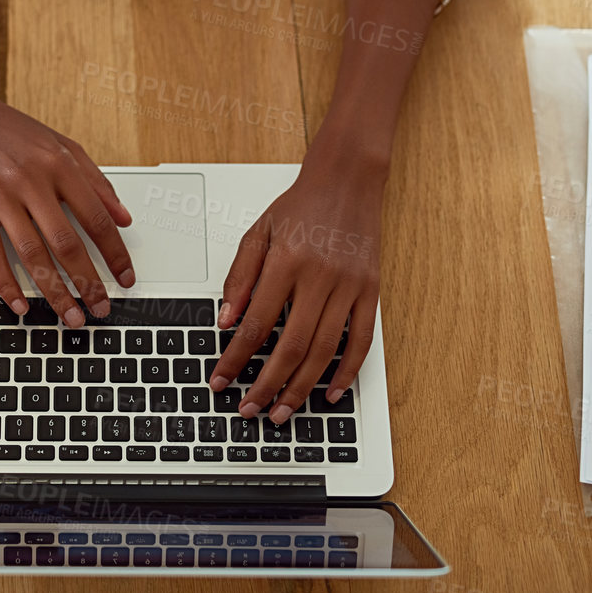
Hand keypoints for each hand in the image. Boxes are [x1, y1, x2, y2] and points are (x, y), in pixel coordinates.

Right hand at [0, 82, 135, 327]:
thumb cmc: (13, 130)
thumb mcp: (63, 146)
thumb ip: (96, 181)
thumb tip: (124, 218)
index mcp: (59, 165)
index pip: (96, 217)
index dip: (115, 253)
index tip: (125, 278)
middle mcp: (31, 180)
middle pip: (66, 242)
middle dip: (87, 282)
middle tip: (100, 309)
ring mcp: (0, 195)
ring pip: (31, 254)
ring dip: (54, 292)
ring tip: (69, 315)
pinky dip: (6, 284)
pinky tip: (20, 304)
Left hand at [208, 158, 383, 422]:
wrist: (347, 180)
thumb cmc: (301, 205)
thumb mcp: (258, 231)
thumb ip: (240, 277)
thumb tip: (226, 322)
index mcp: (286, 260)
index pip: (256, 323)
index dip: (236, 358)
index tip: (221, 381)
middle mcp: (319, 276)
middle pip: (290, 346)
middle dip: (266, 385)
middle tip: (249, 410)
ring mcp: (349, 286)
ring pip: (323, 351)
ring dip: (301, 389)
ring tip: (282, 412)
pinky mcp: (370, 292)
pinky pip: (361, 341)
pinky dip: (346, 372)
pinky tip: (329, 393)